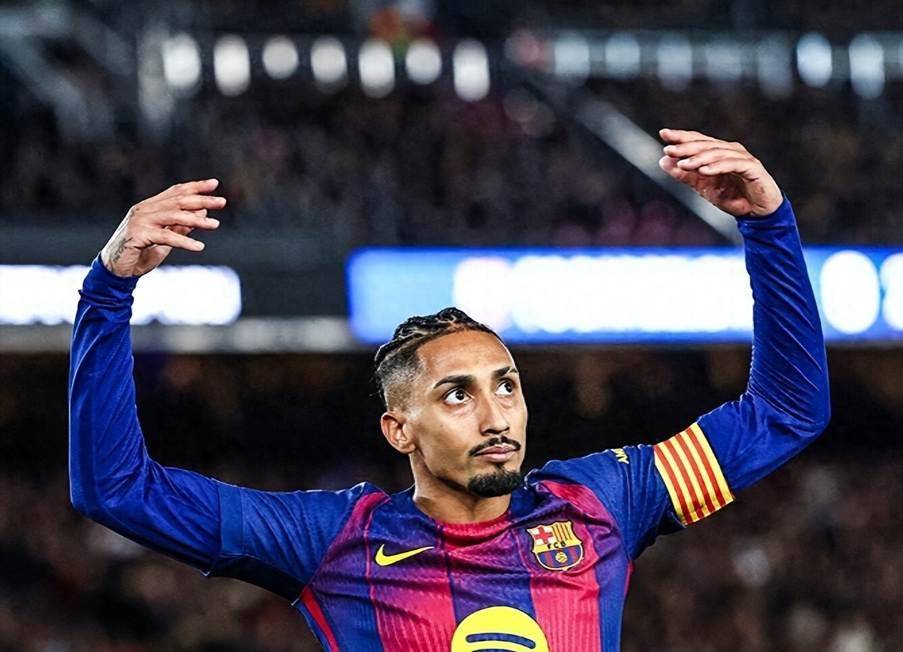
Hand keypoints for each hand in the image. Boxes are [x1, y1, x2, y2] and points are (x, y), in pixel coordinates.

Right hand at [100, 179, 225, 277]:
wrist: (117, 270)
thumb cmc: (141, 253)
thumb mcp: (166, 239)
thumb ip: (181, 226)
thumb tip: (202, 212)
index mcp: (150, 206)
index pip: (176, 191)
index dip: (196, 187)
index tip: (215, 184)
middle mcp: (144, 209)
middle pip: (178, 200)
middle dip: (202, 199)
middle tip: (222, 202)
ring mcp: (140, 221)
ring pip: (173, 215)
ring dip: (196, 220)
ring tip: (215, 225)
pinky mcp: (138, 236)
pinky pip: (166, 236)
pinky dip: (184, 241)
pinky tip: (199, 246)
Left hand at [658, 129, 782, 216]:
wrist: (757, 213)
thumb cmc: (733, 197)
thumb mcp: (703, 187)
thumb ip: (684, 175)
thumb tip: (662, 160)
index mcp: (719, 152)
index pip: (698, 140)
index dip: (682, 136)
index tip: (663, 133)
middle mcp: (731, 150)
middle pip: (706, 144)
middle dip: (687, 146)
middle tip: (669, 150)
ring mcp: (744, 158)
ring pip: (718, 153)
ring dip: (699, 158)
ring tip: (683, 164)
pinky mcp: (753, 169)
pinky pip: (734, 165)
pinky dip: (718, 167)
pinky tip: (704, 170)